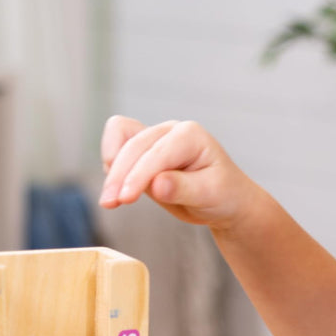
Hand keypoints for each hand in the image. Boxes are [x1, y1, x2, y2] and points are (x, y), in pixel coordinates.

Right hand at [98, 116, 254, 229]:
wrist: (225, 200)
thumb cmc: (222, 195)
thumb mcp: (209, 194)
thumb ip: (182, 188)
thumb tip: (156, 185)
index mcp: (190, 135)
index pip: (156, 153)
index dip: (137, 175)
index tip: (125, 200)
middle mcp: (170, 131)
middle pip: (134, 145)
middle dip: (119, 175)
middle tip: (110, 205)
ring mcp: (155, 139)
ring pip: (121, 139)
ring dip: (111, 168)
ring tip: (110, 200)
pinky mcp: (143, 152)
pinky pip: (118, 144)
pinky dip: (112, 164)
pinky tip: (117, 189)